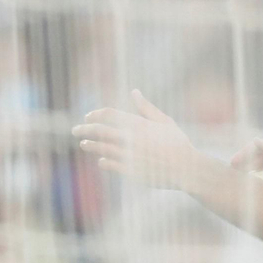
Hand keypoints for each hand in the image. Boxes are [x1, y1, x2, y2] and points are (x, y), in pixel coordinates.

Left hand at [73, 90, 200, 190]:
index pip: (109, 114)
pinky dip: (103, 161)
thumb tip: (134, 92)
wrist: (187, 168)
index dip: (95, 114)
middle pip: (100, 131)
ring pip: (101, 148)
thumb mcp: (164, 121)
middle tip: (75, 130)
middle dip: (84, 129)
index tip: (88, 116)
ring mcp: (129, 155)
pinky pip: (110, 164)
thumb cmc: (178, 143)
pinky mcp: (130, 171)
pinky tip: (100, 160)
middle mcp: (131, 138)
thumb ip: (146, 107)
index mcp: (138, 124)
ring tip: (83, 144)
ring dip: (90, 145)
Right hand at [230, 136, 262, 187]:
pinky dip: (258, 184)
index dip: (244, 155)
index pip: (257, 148)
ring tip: (236, 184)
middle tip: (230, 176)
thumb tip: (255, 141)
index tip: (233, 164)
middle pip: (256, 159)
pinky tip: (251, 190)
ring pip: (260, 170)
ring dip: (248, 175)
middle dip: (243, 166)